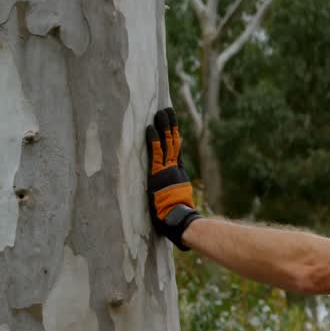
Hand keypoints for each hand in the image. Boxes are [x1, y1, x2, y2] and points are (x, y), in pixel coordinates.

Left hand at [146, 107, 199, 250]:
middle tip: (167, 110)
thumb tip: (172, 198)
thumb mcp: (176, 202)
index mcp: (179, 176)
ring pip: (166, 143)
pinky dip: (153, 139)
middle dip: (170, 125)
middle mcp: (175, 169)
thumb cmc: (176, 218)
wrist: (179, 220)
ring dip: (163, 126)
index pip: (176, 152)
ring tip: (160, 112)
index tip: (172, 125)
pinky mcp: (158, 173)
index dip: (173, 137)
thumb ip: (172, 195)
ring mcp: (167, 170)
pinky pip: (155, 152)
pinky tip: (150, 127)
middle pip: (173, 142)